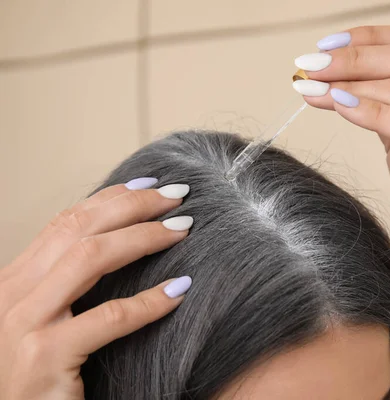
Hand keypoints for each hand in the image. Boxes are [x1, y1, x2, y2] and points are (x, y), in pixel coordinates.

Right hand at [0, 179, 192, 399]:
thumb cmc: (38, 376)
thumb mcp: (44, 320)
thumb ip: (67, 285)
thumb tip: (123, 243)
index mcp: (14, 282)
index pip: (64, 223)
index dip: (109, 199)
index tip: (150, 185)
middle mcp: (12, 295)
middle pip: (78, 229)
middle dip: (133, 206)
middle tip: (177, 196)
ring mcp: (24, 325)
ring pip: (89, 258)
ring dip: (144, 238)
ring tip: (183, 229)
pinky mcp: (44, 358)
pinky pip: (109, 318)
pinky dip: (149, 302)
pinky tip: (179, 290)